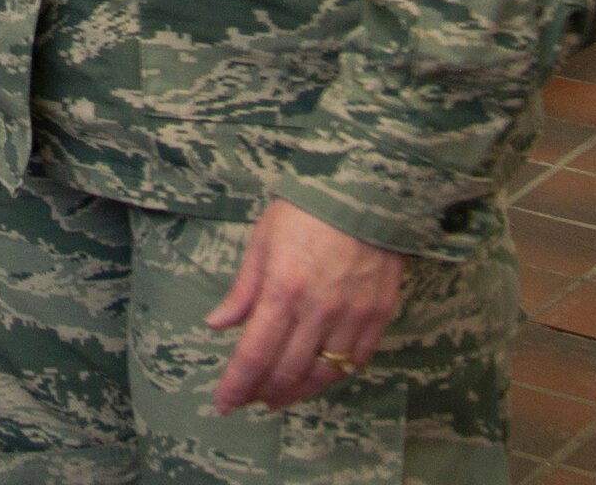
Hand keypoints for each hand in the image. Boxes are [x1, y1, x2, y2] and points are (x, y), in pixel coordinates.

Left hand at [206, 198, 403, 412]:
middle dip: (263, 392)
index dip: (237, 385)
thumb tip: (217, 323)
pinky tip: (317, 374)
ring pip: (322, 373)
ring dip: (297, 391)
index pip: (254, 354)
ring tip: (278, 396)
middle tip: (249, 400)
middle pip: (287, 371)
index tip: (223, 403)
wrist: (362, 192)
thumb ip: (243, 289)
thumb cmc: (304, 211)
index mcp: (283, 289)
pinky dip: (333, 374)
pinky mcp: (378, 316)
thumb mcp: (263, 240)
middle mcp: (317, 310)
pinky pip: (355, 361)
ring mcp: (352, 316)